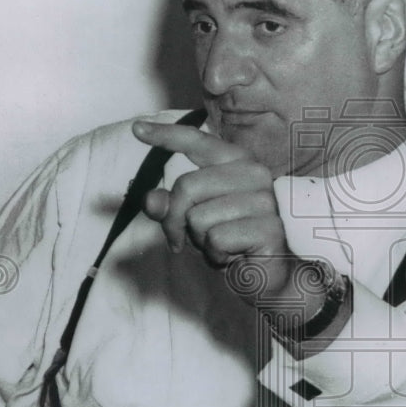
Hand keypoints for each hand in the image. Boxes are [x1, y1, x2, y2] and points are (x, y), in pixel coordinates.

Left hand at [133, 120, 300, 302]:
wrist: (267, 277)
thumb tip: (150, 200)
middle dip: (175, 221)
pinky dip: (216, 254)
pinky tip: (233, 256)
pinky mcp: (268, 228)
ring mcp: (264, 200)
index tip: (137, 128)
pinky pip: (216, 238)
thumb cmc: (230, 244)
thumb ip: (171, 207)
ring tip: (220, 247)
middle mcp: (254, 174)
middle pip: (187, 187)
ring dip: (200, 241)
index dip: (166, 135)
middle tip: (184, 240)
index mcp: (237, 163)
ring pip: (199, 217)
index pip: (198, 142)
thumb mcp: (193, 223)